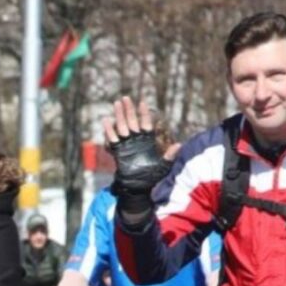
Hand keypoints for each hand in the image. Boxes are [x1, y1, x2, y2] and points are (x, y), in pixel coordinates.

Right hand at [102, 97, 169, 215]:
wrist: (137, 187)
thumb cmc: (151, 177)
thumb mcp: (162, 165)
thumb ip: (170, 155)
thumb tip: (179, 145)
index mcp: (147, 140)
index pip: (145, 123)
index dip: (144, 113)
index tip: (142, 102)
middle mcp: (136, 140)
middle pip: (131, 121)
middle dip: (128, 110)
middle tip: (125, 98)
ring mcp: (126, 145)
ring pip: (121, 127)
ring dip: (119, 115)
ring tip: (116, 104)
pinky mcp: (118, 152)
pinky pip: (112, 139)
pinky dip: (109, 131)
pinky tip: (106, 121)